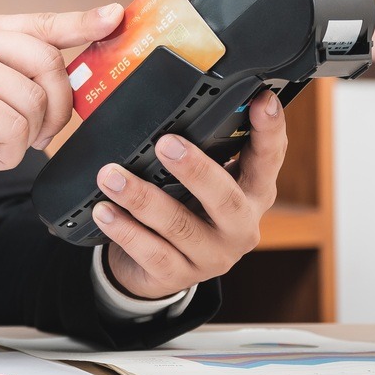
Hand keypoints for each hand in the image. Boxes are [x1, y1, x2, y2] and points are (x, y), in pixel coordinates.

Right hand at [0, 6, 122, 194]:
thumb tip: (69, 87)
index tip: (114, 15)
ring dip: (24, 138)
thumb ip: (14, 80)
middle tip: (39, 137)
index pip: (40, 22)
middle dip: (57, 108)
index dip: (81, 22)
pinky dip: (5, 153)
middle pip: (48, 63)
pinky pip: (12, 126)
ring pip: (32, 100)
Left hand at [95, 88, 287, 300]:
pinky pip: (151, 252)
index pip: (269, 159)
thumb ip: (200, 149)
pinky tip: (104, 211)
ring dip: (142, 198)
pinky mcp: (179, 276)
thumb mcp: (199, 180)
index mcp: (252, 194)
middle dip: (195, 170)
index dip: (270, 130)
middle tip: (166, 143)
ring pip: (179, 226)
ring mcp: (212, 256)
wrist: (159, 268)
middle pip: (226, 199)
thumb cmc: (183, 206)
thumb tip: (173, 100)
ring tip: (110, 175)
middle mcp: (240, 227)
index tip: (264, 98)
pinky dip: (125, 230)